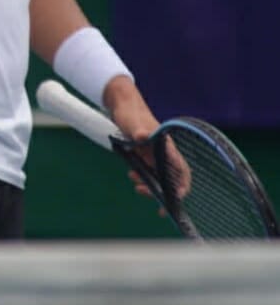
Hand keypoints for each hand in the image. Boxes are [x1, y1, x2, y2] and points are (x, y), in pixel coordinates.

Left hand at [107, 79, 190, 208]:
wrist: (122, 107)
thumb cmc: (131, 114)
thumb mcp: (133, 123)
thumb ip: (139, 131)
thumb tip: (143, 137)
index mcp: (167, 148)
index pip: (182, 171)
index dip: (182, 186)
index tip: (175, 197)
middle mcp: (164, 154)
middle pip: (170, 179)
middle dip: (160, 191)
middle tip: (142, 191)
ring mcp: (155, 155)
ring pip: (158, 178)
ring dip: (149, 185)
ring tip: (135, 183)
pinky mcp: (146, 155)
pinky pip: (148, 172)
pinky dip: (142, 178)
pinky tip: (132, 175)